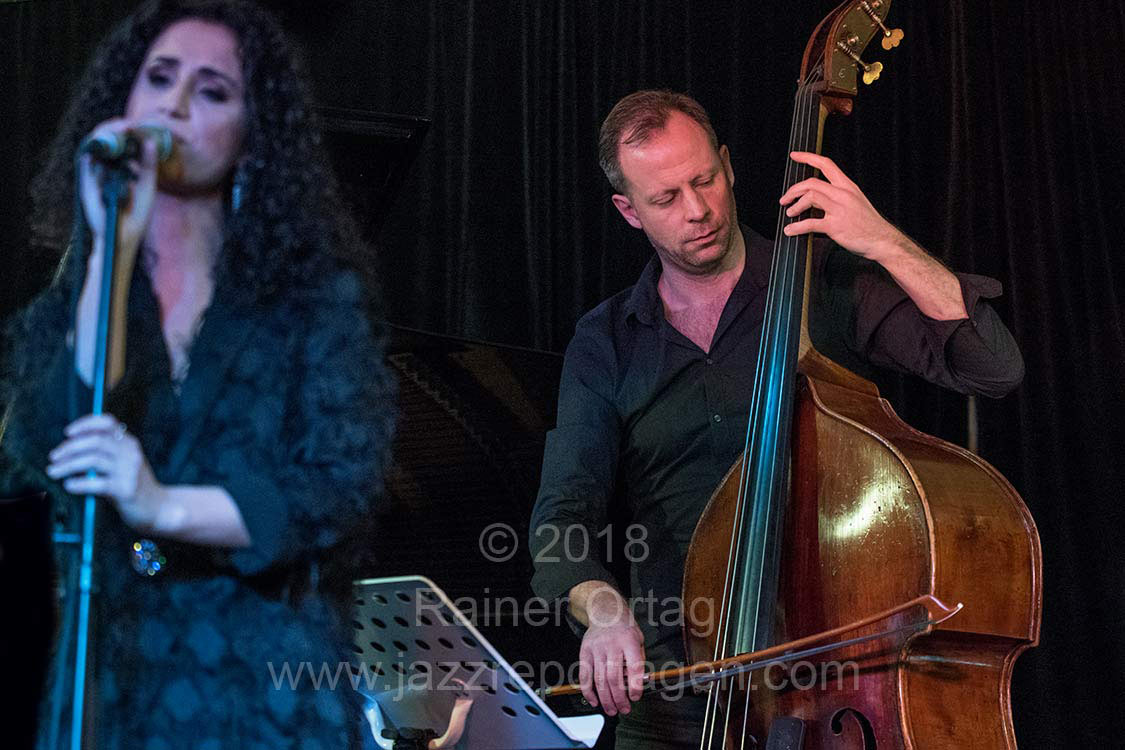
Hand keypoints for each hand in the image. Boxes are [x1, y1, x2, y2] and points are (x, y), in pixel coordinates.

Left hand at [47, 413, 168, 532]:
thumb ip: (105, 453)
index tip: (67, 432)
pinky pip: (97, 483)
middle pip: (96, 441)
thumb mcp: (124, 464)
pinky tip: (69, 485)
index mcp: (129, 444)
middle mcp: (131, 454)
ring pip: (93, 460)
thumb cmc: (134, 485)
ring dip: (68, 465)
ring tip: (54, 472)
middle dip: (69, 448)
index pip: (108, 423)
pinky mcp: (125, 490)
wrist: (158, 508)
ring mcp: (129, 471)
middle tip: (54, 457)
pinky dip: (79, 483)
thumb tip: (70, 448)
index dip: (85, 424)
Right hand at [79, 118, 160, 259]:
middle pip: (107, 140)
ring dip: (108, 132)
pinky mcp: (87, 178)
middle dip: (118, 128)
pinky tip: (111, 140)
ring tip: (123, 127)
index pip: (122, 144)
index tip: (139, 125)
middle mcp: (108, 168)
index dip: (128, 132)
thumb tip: (150, 142)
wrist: (122, 235)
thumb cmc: (137, 214)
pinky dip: (98, 145)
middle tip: (130, 124)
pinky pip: (89, 156)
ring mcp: (96, 172)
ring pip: (96, 144)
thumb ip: (148, 165)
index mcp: (123, 169)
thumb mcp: (147, 187)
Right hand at [577, 585, 645, 715]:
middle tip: (624, 709)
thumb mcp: (639, 638)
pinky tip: (594, 701)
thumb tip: (638, 682)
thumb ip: (639, 659)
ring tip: (612, 710)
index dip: (635, 685)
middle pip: (613, 677)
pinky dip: (588, 691)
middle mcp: (611, 645)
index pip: (633, 666)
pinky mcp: (584, 652)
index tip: (636, 697)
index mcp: (628, 640)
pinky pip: (584, 675)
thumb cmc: (624, 627)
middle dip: (619, 698)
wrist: (605, 612)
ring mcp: (596, 649)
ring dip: (606, 699)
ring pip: (599, 680)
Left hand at [780, 151, 903, 260]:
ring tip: (790, 213)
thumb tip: (814, 200)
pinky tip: (791, 230)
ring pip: (810, 197)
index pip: (826, 164)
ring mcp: (839, 209)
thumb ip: (837, 197)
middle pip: (812, 182)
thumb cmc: (868, 224)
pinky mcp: (836, 226)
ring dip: (795, 205)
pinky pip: (810, 223)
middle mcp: (843, 194)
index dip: (808, 158)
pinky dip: (796, 227)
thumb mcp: (855, 202)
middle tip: (785, 199)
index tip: (795, 155)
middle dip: (793, 190)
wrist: (882, 240)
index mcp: (848, 186)